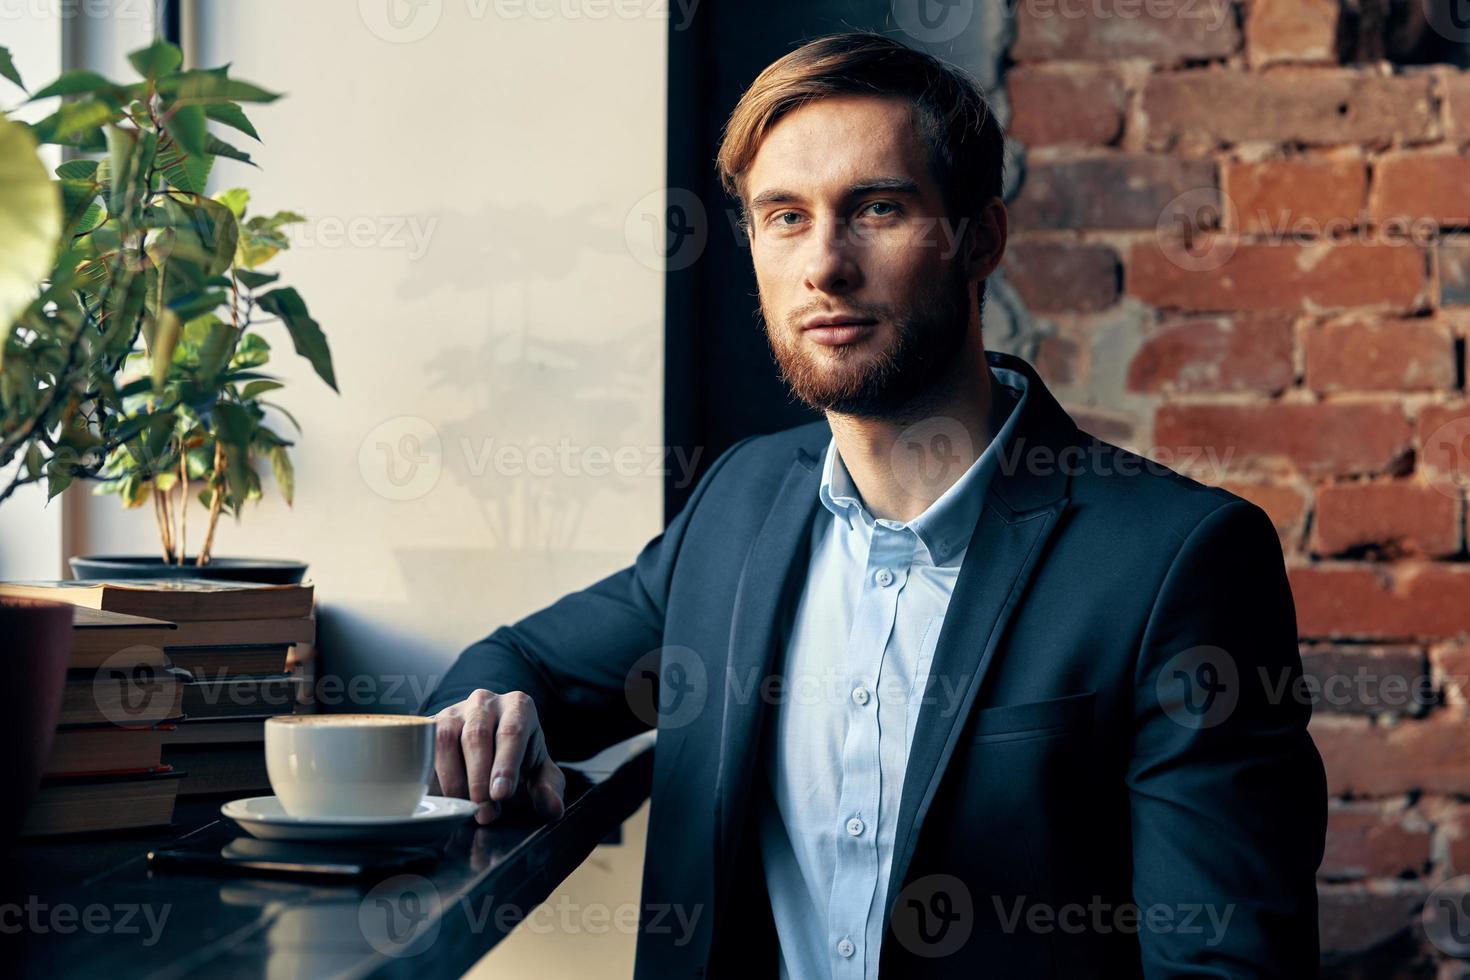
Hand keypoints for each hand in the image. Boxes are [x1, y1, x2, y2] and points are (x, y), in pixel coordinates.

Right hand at [431, 689, 565, 824]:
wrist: (492, 745)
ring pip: (446, 738)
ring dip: (453, 779)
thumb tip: (551, 806)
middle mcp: (485, 701)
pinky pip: (423, 746)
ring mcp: (454, 710)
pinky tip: (441, 798)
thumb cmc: (519, 759)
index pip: (512, 732)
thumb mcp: (540, 773)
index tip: (501, 795)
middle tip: (484, 813)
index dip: (506, 765)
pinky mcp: (430, 725)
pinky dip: (430, 774)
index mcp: (518, 706)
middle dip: (479, 780)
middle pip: (477, 736)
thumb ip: (549, 789)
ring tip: (464, 808)